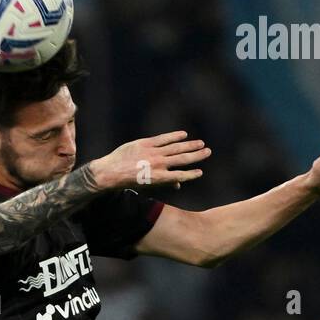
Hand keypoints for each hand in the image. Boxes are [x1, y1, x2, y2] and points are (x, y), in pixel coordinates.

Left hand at [91, 131, 210, 190]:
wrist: (111, 172)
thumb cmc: (130, 180)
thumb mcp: (147, 184)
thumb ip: (164, 182)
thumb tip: (178, 184)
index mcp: (158, 177)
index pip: (180, 176)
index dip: (191, 174)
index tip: (201, 171)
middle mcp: (158, 164)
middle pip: (182, 159)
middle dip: (196, 156)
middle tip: (208, 152)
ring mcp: (153, 153)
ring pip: (176, 148)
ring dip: (190, 145)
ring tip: (200, 143)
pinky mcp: (146, 143)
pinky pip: (164, 139)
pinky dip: (174, 136)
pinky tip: (184, 134)